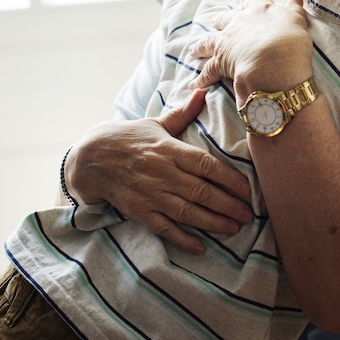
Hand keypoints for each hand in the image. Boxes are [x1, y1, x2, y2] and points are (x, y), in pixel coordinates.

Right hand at [64, 89, 253, 254]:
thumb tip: (203, 92)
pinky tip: (200, 246)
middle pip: (200, 191)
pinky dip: (182, 239)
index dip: (228, 177)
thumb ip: (182, 114)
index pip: (205, 164)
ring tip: (234, 228)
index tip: (247, 189)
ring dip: (213, 222)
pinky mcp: (139, 211)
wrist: (90, 159)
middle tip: (249, 215)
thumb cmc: (127, 139)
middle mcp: (162, 173)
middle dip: (228, 205)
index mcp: (169, 150)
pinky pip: (164, 228)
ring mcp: (150, 194)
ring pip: (186, 212)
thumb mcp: (155, 124)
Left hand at [190, 0, 313, 98]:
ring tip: (194, 50)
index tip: (244, 10)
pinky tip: (195, 84)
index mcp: (259, 10)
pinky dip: (201, 79)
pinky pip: (207, 71)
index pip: (250, 5)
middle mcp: (239, 23)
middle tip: (215, 24)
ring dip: (200, 46)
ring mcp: (227, 42)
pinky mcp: (220, 62)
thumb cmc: (290, 42)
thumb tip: (296, 0)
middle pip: (224, 20)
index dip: (246, 8)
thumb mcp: (298, 21)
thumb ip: (294, 10)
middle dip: (220, 22)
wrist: (276, 63)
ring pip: (208, 42)